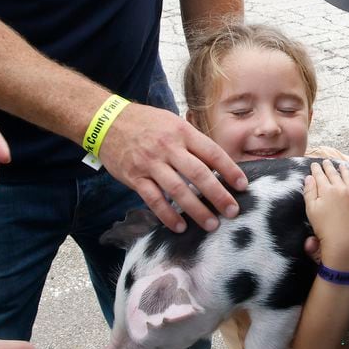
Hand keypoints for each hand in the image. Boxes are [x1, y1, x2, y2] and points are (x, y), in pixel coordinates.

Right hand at [101, 103, 247, 232]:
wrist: (105, 121)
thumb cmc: (145, 123)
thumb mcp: (172, 123)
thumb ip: (193, 142)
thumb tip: (218, 165)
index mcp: (182, 132)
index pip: (212, 153)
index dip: (230, 170)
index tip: (243, 186)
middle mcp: (168, 147)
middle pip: (199, 174)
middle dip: (218, 195)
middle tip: (232, 212)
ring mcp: (150, 163)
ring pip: (178, 190)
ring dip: (196, 210)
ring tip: (211, 225)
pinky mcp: (135, 177)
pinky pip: (154, 200)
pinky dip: (168, 215)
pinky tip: (180, 227)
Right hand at [303, 160, 348, 265]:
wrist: (343, 239)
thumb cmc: (323, 226)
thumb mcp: (311, 209)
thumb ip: (310, 192)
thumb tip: (309, 177)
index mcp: (326, 190)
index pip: (320, 176)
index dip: (316, 169)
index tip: (314, 164)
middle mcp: (340, 188)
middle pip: (333, 174)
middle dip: (329, 167)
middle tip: (326, 161)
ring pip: (348, 178)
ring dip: (344, 171)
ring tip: (342, 165)